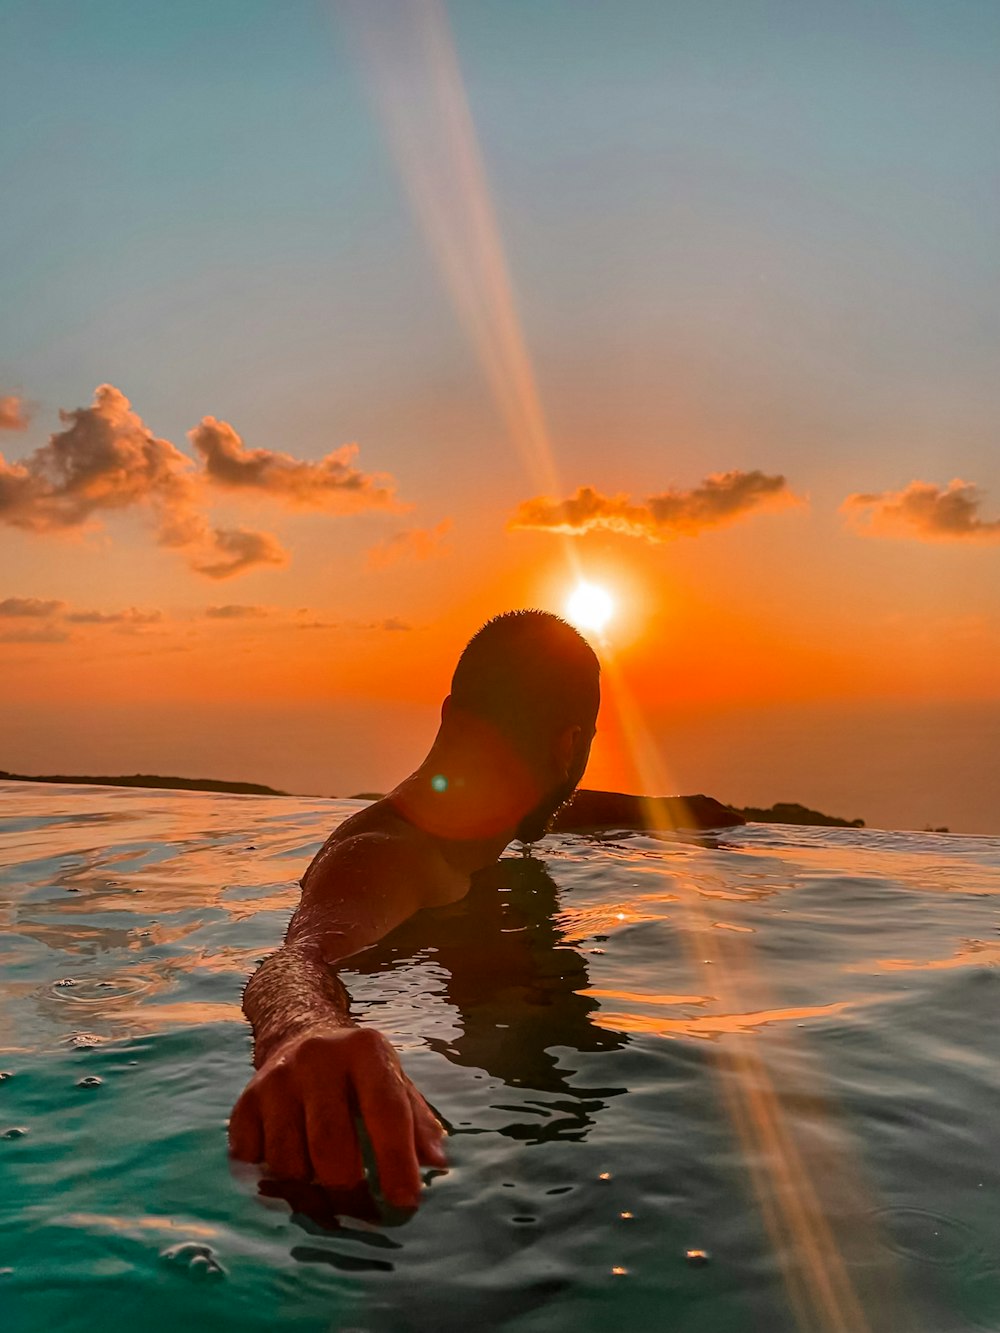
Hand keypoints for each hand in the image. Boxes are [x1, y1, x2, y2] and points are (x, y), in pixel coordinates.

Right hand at [228, 1024, 446, 1208]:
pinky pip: (253, 1161)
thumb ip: (417, 1120)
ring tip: (325, 1198)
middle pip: (330, 1144)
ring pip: (288, 1160)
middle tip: (360, 1213)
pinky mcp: (245, 1101)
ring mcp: (276, 1079)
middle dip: (348, 1189)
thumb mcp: (394, 1080)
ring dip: (308, 1192)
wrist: (300, 1035)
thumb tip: (436, 1163)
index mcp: (365, 1050)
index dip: (397, 1161)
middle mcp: (317, 1058)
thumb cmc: (358, 1072)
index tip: (406, 1201)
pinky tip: (288, 1179)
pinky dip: (270, 1181)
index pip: (385, 1111)